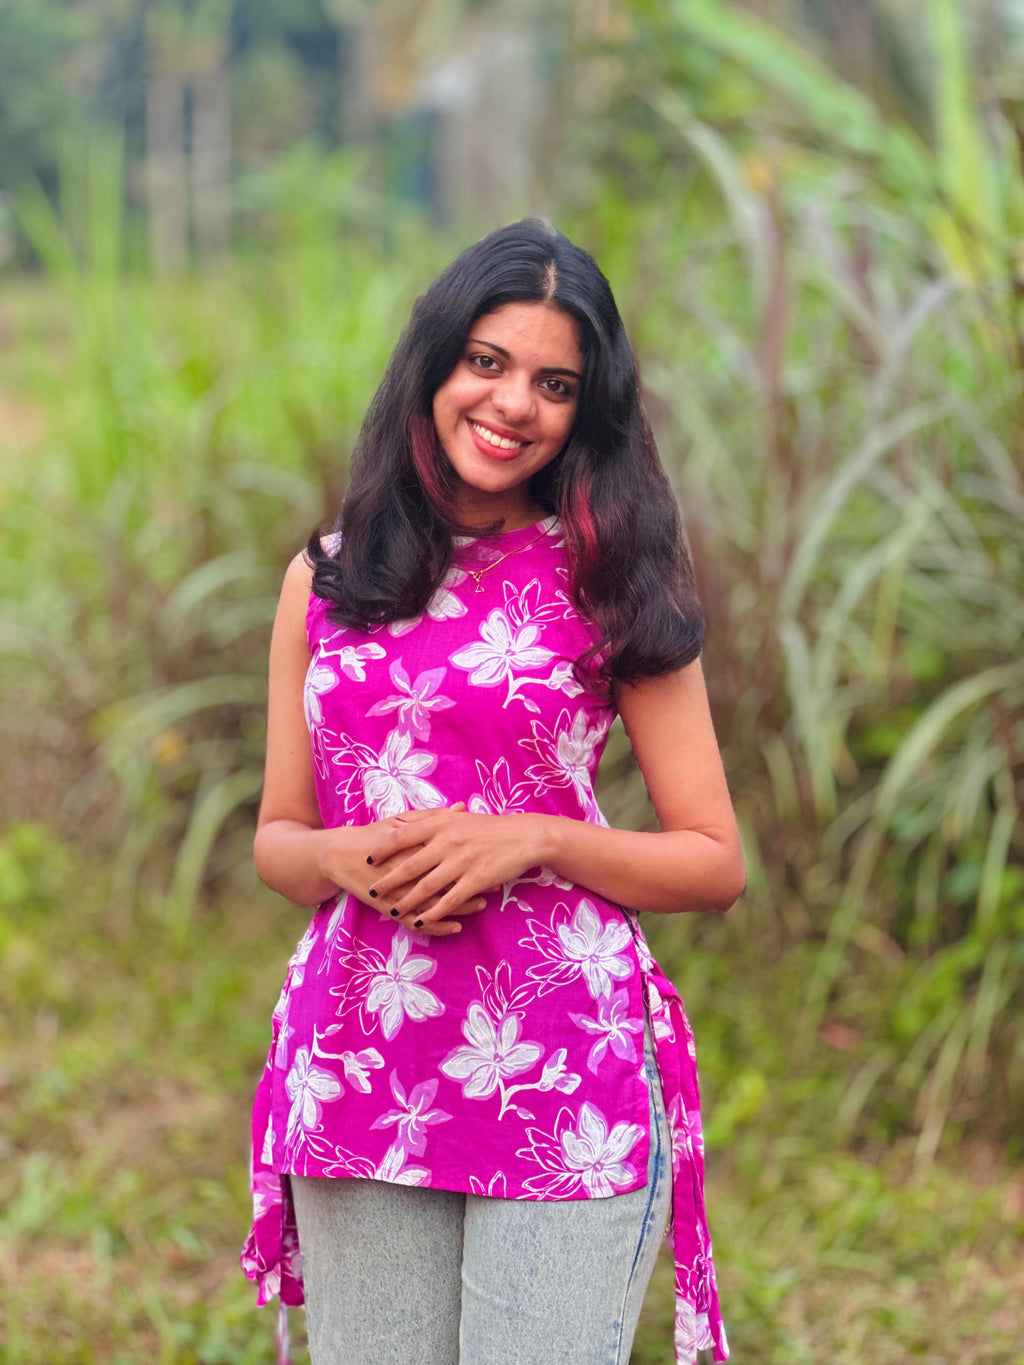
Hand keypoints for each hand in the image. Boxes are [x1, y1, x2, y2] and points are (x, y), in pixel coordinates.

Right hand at [326, 805, 487, 937]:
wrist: (339, 855)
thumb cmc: (375, 834)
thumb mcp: (401, 821)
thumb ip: (431, 816)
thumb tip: (461, 807)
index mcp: (412, 845)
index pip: (448, 852)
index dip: (472, 856)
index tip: (492, 856)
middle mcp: (405, 869)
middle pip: (445, 878)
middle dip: (472, 882)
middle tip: (495, 883)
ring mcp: (397, 891)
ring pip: (434, 903)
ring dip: (460, 907)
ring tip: (481, 904)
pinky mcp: (388, 907)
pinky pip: (416, 922)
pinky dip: (437, 926)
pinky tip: (455, 927)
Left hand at [367, 808, 548, 930]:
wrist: (523, 836)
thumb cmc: (488, 827)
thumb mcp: (456, 818)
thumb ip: (428, 821)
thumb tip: (397, 826)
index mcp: (441, 824)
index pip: (403, 836)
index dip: (383, 849)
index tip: (368, 860)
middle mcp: (448, 842)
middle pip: (410, 864)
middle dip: (388, 880)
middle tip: (372, 890)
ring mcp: (462, 862)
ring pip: (426, 886)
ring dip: (407, 901)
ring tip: (392, 910)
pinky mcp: (476, 880)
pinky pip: (449, 900)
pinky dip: (432, 912)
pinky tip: (420, 920)